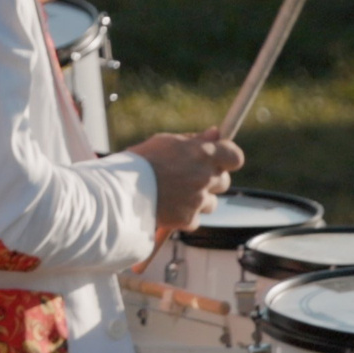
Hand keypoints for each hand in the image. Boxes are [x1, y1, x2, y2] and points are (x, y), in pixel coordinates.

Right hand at [127, 126, 244, 231]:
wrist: (119, 192)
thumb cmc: (138, 163)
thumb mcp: (165, 142)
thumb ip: (194, 139)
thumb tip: (215, 133)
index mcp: (202, 154)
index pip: (234, 156)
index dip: (228, 159)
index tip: (219, 160)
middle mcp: (205, 177)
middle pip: (223, 181)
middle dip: (210, 180)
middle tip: (188, 178)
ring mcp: (198, 200)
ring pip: (210, 202)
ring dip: (198, 200)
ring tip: (173, 196)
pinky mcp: (188, 219)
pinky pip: (194, 219)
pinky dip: (184, 216)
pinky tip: (167, 208)